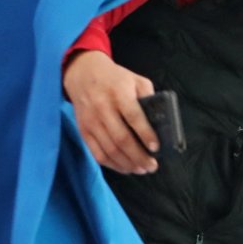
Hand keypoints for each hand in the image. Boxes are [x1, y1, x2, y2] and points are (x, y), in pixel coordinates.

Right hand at [63, 50, 159, 174]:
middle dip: (139, 156)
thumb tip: (160, 120)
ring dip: (127, 164)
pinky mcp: (83, 131)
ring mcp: (91, 122)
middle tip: (152, 166)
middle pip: (121, 139)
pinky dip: (112, 164)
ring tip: (141, 169)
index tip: (156, 148)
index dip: (146, 134)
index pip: (133, 117)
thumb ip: (148, 96)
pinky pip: (97, 153)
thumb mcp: (135, 79)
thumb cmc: (114, 78)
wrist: (82, 74)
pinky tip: (125, 168)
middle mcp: (103, 109)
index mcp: (118, 94)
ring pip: (110, 150)